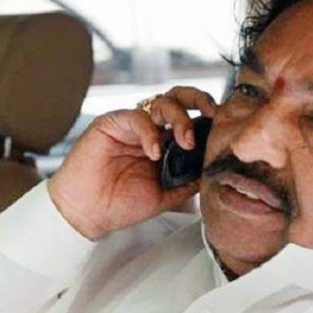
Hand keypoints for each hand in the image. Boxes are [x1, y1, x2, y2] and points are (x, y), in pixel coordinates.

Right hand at [48, 86, 216, 239]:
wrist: (88, 214)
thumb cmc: (120, 204)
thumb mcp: (165, 195)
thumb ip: (187, 181)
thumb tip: (214, 170)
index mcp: (165, 143)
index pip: (191, 118)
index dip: (207, 118)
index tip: (224, 126)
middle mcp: (151, 129)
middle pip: (179, 98)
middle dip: (199, 100)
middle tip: (211, 114)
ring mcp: (132, 125)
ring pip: (161, 102)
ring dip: (179, 117)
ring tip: (185, 141)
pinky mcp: (111, 124)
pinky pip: (137, 116)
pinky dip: (150, 132)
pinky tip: (154, 152)